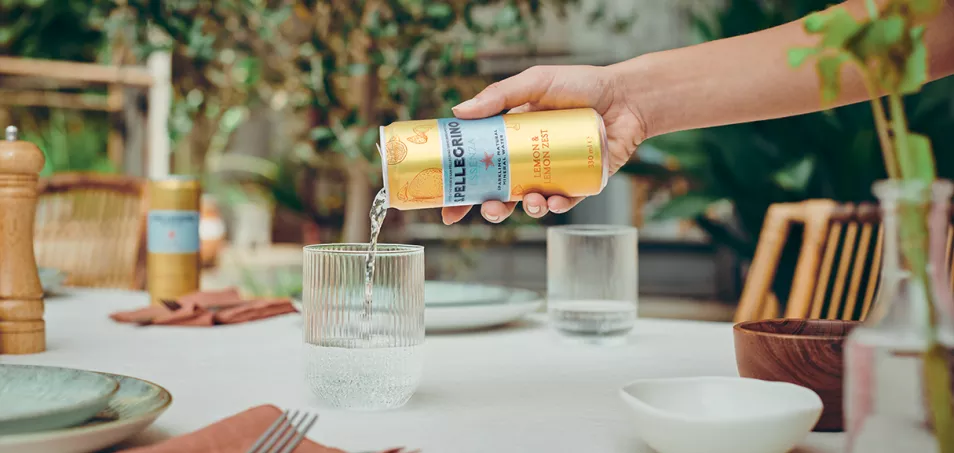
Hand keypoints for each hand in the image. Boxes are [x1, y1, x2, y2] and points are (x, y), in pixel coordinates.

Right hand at [441, 64, 645, 224]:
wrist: (626, 95)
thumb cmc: (581, 85)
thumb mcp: (535, 82)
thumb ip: (499, 95)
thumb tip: (458, 112)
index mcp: (511, 139)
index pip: (479, 167)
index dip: (461, 188)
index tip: (447, 206)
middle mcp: (530, 160)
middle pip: (501, 192)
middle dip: (491, 208)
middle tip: (489, 208)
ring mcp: (555, 174)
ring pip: (531, 202)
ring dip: (526, 209)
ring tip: (530, 203)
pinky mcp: (582, 183)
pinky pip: (565, 202)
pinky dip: (558, 205)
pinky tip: (555, 201)